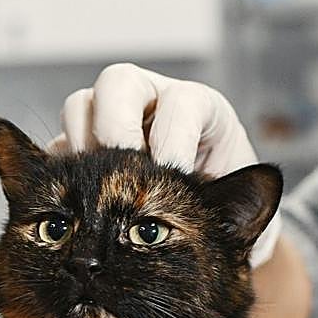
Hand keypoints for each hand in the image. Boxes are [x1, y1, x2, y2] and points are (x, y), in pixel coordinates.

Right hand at [54, 63, 279, 266]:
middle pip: (120, 84)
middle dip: (118, 125)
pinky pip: (59, 148)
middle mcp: (151, 105)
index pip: (183, 103)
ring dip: (83, 146)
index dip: (175, 135)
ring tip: (96, 186)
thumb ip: (247, 208)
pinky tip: (77, 201)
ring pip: (81, 107)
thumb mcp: (243, 213)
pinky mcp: (81, 150)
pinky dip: (64, 170)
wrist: (196, 233)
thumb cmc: (223, 216)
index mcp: (198, 110)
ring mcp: (109, 123)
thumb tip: (259, 193)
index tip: (175, 173)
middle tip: (124, 167)